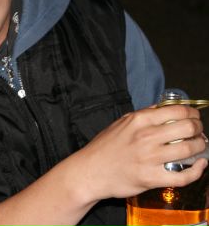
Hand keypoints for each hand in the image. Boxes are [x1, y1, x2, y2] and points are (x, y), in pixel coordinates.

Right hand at [73, 104, 206, 201]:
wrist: (89, 171)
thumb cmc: (104, 147)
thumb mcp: (120, 123)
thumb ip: (143, 114)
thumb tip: (163, 107)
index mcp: (138, 120)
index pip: (177, 111)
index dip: (192, 113)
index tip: (194, 117)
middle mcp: (146, 137)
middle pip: (188, 128)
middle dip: (199, 129)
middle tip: (198, 132)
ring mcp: (150, 158)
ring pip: (189, 150)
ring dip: (200, 147)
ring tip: (198, 147)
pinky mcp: (152, 178)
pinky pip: (184, 176)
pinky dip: (197, 171)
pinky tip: (200, 165)